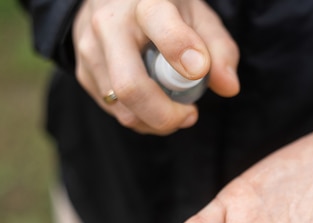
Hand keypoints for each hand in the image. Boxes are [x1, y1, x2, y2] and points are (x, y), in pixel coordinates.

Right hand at [72, 0, 239, 134]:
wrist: (114, 2)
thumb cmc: (166, 12)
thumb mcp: (198, 17)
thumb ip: (219, 50)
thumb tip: (229, 87)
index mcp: (145, 2)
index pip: (159, 25)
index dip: (180, 50)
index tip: (198, 71)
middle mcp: (109, 24)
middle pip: (131, 86)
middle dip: (166, 114)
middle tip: (190, 115)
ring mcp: (90, 50)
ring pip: (122, 108)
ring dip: (156, 121)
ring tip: (176, 110)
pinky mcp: (83, 73)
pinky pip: (115, 111)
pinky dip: (142, 118)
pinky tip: (155, 104)